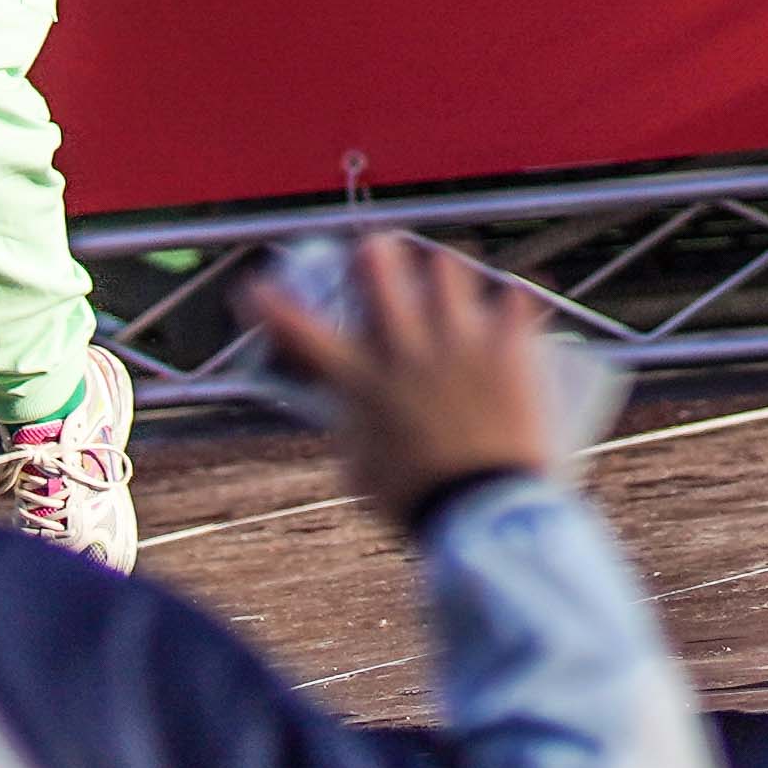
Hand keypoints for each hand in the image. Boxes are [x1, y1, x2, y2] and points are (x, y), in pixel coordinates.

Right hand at [249, 230, 565, 531]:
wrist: (484, 516)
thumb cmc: (418, 503)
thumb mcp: (361, 474)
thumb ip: (354, 437)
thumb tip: (352, 421)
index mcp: (362, 381)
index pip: (301, 331)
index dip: (270, 304)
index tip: (253, 289)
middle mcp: (405, 351)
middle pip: (380, 272)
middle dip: (375, 254)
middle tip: (379, 251)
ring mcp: (459, 346)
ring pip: (447, 270)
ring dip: (442, 267)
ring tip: (447, 272)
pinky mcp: (507, 352)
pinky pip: (514, 301)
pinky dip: (512, 300)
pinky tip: (514, 299)